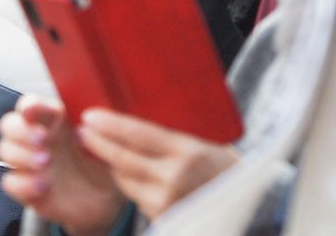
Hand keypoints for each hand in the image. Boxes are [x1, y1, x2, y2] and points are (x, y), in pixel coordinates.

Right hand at [0, 96, 123, 229]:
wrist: (103, 200)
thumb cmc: (100, 165)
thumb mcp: (102, 141)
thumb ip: (94, 127)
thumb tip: (91, 115)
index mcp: (53, 121)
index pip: (30, 105)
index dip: (28, 105)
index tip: (31, 111)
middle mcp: (37, 140)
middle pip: (9, 124)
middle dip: (21, 130)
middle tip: (42, 140)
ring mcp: (28, 163)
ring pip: (5, 150)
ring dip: (21, 154)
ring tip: (45, 162)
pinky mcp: (25, 188)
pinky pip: (10, 182)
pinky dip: (23, 183)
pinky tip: (42, 186)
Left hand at [77, 109, 237, 215]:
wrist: (252, 209)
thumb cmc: (228, 170)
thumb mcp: (206, 144)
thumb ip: (174, 137)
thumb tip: (139, 118)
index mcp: (187, 151)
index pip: (138, 134)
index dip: (110, 125)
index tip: (90, 116)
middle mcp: (174, 178)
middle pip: (123, 159)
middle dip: (98, 144)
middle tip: (83, 131)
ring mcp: (166, 202)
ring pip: (125, 181)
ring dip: (111, 165)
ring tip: (99, 148)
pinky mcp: (163, 219)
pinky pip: (136, 198)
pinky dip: (128, 184)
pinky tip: (123, 172)